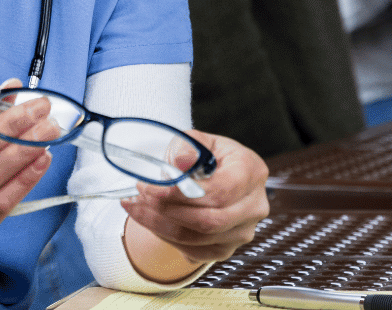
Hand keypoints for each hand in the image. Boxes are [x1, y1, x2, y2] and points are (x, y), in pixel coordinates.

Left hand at [120, 129, 268, 276]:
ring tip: (136, 207)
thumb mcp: (198, 141)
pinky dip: (166, 237)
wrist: (213, 176)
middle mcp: (254, 206)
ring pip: (198, 238)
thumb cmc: (206, 156)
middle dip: (167, 210)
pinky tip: (149, 219)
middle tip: (139, 197)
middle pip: (210, 220)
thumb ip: (188, 145)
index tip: (150, 188)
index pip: (220, 191)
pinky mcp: (227, 249)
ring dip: (160, 225)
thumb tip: (181, 161)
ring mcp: (243, 231)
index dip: (182, 193)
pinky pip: (194, 251)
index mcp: (252, 172)